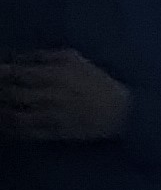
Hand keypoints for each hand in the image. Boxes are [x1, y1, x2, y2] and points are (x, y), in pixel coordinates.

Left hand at [0, 49, 131, 144]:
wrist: (118, 111)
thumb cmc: (95, 80)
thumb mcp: (73, 58)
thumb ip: (43, 56)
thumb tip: (16, 57)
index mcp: (55, 74)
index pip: (18, 73)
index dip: (1, 72)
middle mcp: (49, 96)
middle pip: (12, 94)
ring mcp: (50, 117)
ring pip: (14, 116)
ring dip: (1, 112)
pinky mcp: (52, 133)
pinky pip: (25, 133)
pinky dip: (10, 129)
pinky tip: (4, 124)